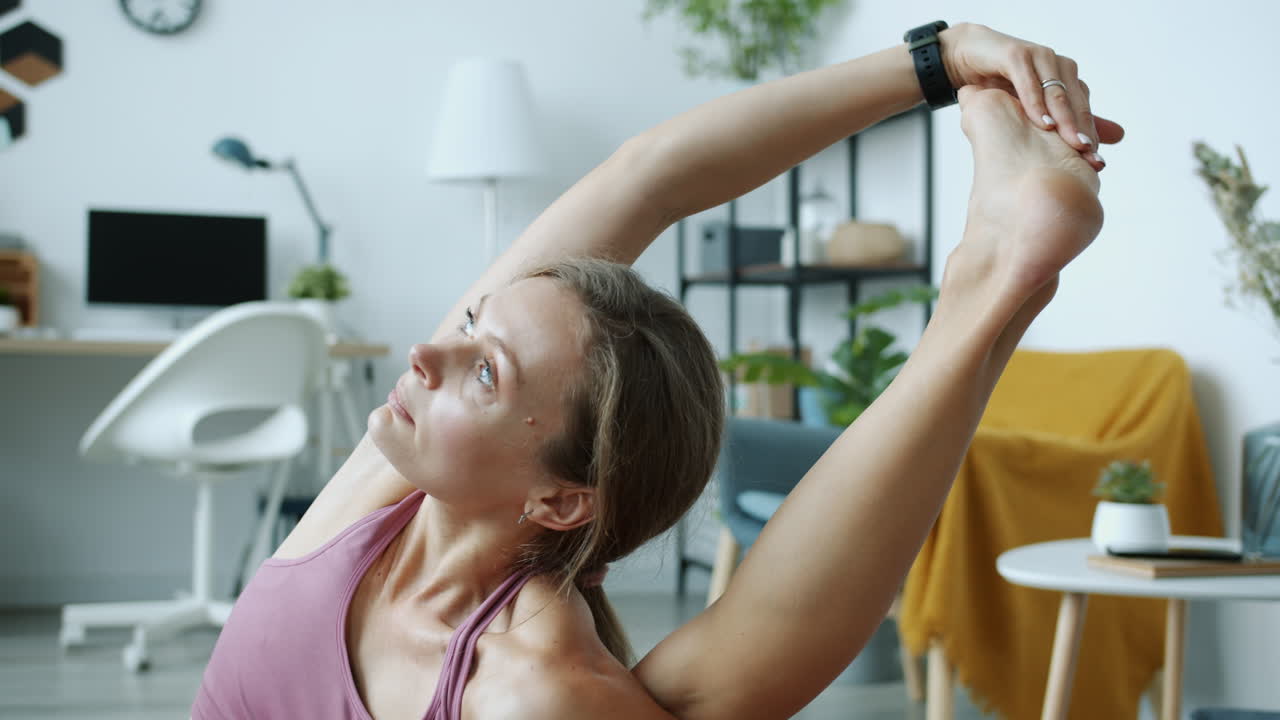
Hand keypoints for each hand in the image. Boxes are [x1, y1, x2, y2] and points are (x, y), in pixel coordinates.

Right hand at [939, 23, 1124, 170]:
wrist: (970, 56)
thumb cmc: (1001, 82)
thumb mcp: (1032, 106)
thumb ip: (1068, 120)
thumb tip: (1117, 137)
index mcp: (1066, 77)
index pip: (1083, 110)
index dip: (1091, 136)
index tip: (1097, 164)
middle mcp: (1057, 65)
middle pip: (1074, 102)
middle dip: (1083, 131)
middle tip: (1090, 157)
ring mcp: (1038, 57)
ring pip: (1056, 92)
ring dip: (1065, 119)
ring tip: (1073, 144)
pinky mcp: (1015, 54)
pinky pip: (1028, 82)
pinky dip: (1036, 103)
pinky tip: (1043, 124)